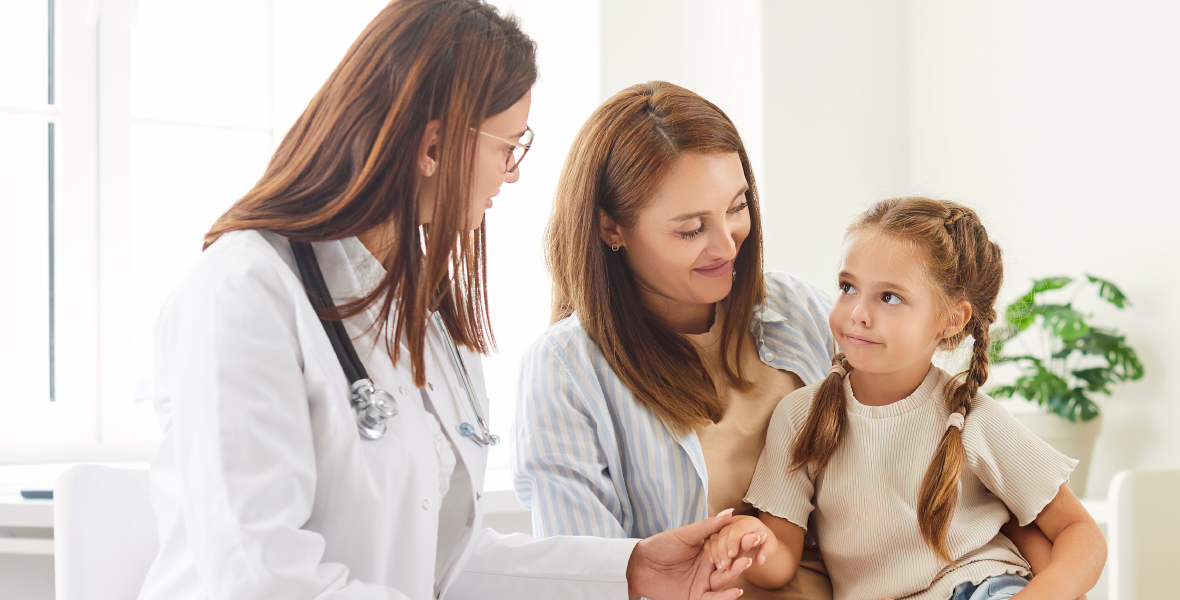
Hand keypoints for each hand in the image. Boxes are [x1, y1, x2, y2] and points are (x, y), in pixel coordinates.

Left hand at [626, 508, 752, 599]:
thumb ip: (708, 526)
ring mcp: (703, 582)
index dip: (741, 541)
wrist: (638, 564)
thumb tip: (730, 512)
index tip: (754, 534)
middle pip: (730, 563)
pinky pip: (714, 598)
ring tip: (744, 563)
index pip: (729, 546)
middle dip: (741, 556)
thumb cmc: (660, 546)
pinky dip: (726, 596)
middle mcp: (709, 567)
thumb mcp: (685, 534)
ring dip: (735, 572)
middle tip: (752, 548)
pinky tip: (737, 590)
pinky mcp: (696, 596)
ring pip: (724, 580)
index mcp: (708, 550)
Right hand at [705, 515, 776, 570]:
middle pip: (724, 532)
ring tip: (720, 566)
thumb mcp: (770, 548)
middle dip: (723, 549)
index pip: (738, 528)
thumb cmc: (765, 544)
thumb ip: (766, 553)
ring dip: (715, 551)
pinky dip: (709, 550)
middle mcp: (735, 521)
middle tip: (724, 565)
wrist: (758, 542)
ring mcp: (724, 525)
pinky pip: (709, 539)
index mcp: (749, 522)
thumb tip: (760, 560)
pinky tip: (713, 561)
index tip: (732, 555)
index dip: (733, 541)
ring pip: (714, 535)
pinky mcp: (717, 532)